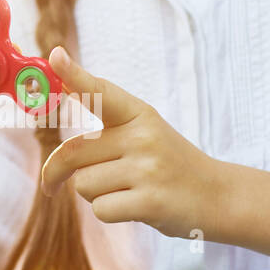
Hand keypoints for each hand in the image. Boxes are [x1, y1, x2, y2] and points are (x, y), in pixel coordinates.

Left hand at [39, 46, 218, 237]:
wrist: (218, 196)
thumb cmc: (169, 165)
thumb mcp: (146, 133)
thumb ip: (108, 129)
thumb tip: (60, 132)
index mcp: (140, 114)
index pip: (101, 92)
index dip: (76, 75)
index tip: (56, 57)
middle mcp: (143, 136)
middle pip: (73, 152)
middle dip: (56, 172)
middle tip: (50, 184)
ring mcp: (148, 169)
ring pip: (83, 184)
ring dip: (94, 194)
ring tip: (125, 191)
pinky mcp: (150, 202)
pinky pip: (100, 209)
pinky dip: (109, 213)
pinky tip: (134, 207)